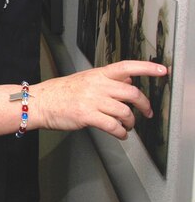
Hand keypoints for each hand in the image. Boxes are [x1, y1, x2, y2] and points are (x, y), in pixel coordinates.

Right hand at [32, 60, 165, 139]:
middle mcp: (96, 85)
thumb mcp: (84, 79)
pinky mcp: (87, 116)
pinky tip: (120, 134)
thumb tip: (128, 81)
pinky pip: (113, 126)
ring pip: (124, 112)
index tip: (162, 71)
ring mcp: (92, 100)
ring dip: (130, 122)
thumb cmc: (59, 92)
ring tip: (127, 126)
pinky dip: (121, 133)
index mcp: (97, 74)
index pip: (127, 67)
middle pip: (132, 94)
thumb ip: (106, 80)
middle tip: (147, 112)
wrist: (39, 102)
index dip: (147, 68)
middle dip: (144, 106)